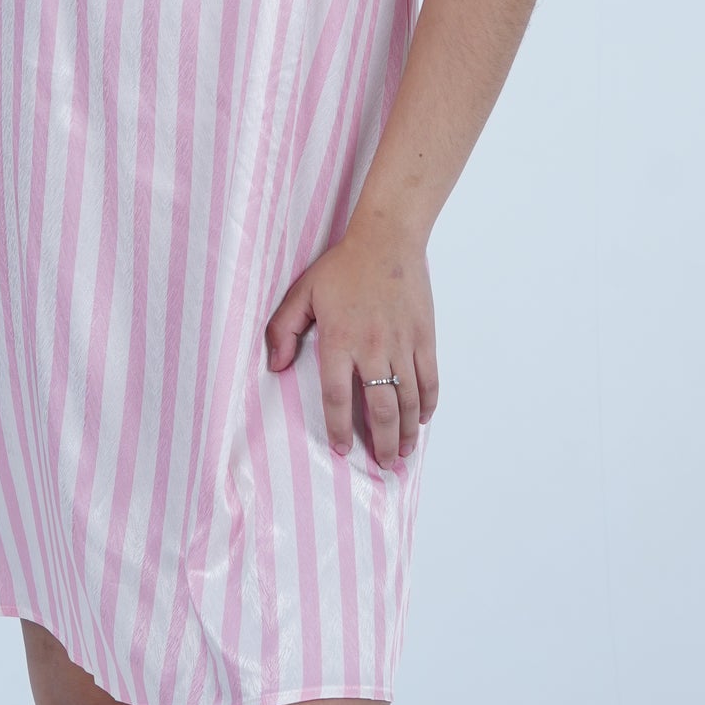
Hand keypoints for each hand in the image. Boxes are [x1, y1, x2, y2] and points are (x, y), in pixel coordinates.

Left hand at [264, 207, 437, 469]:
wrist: (387, 240)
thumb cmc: (342, 267)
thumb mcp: (303, 293)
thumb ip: (282, 329)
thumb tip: (274, 367)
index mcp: (340, 341)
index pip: (338, 397)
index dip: (340, 428)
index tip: (341, 448)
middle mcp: (373, 348)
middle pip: (380, 409)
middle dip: (381, 443)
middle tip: (381, 464)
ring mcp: (403, 344)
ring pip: (408, 400)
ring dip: (406, 432)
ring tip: (402, 453)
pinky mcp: (425, 337)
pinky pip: (429, 379)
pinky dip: (428, 404)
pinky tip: (422, 419)